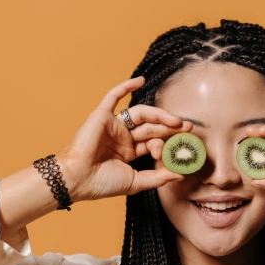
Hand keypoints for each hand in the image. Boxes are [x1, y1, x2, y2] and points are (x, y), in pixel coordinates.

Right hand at [55, 77, 192, 201]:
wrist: (76, 179)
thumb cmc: (101, 183)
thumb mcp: (135, 182)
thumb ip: (158, 177)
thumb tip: (180, 174)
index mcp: (128, 152)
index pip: (152, 142)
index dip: (166, 145)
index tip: (180, 151)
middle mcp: (122, 137)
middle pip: (151, 127)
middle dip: (170, 126)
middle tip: (189, 127)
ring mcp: (113, 125)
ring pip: (140, 114)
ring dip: (159, 114)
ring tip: (175, 120)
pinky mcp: (102, 116)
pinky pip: (113, 97)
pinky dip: (126, 87)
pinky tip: (141, 80)